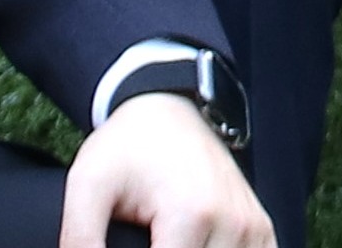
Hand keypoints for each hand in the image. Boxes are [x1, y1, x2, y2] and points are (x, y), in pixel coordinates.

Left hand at [63, 93, 271, 247]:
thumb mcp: (87, 184)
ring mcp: (253, 227)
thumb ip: (81, 239)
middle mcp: (232, 223)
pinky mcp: (261, 229)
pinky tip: (196, 247)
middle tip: (146, 238)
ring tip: (162, 240)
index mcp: (191, 216)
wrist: (167, 107)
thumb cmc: (128, 145)